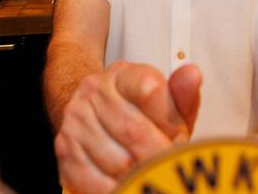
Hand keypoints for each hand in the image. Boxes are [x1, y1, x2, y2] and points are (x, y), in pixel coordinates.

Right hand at [54, 60, 201, 193]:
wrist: (94, 114)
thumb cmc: (137, 111)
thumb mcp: (165, 100)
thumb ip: (182, 93)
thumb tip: (192, 75)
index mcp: (123, 74)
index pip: (150, 90)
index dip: (169, 121)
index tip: (177, 136)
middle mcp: (94, 91)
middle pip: (134, 131)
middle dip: (159, 156)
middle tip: (169, 165)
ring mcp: (76, 120)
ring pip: (118, 161)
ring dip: (140, 174)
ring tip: (147, 170)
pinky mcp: (65, 149)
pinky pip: (96, 182)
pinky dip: (119, 189)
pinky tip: (128, 183)